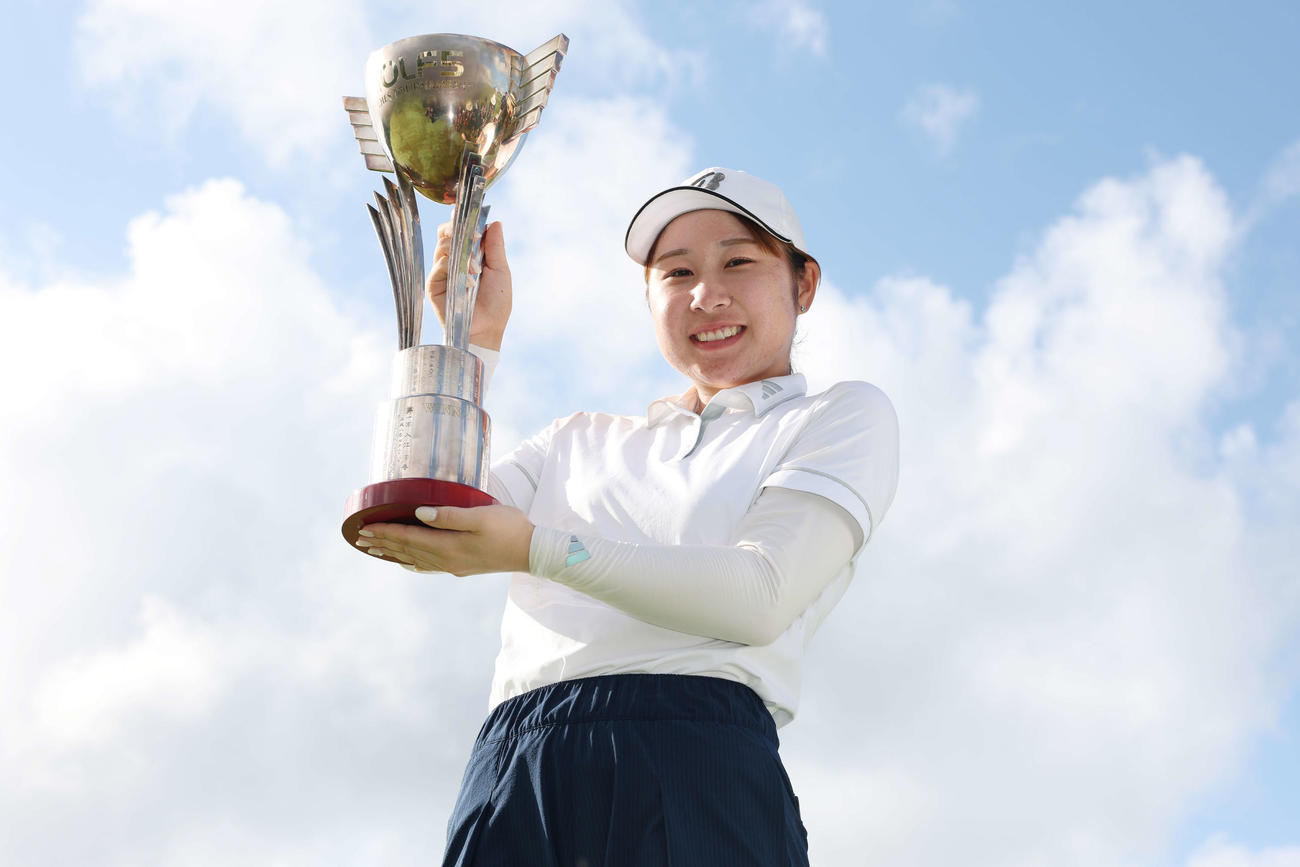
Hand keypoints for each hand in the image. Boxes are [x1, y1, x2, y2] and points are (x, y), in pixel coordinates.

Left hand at [357, 504, 532, 575]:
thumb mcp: (481, 516)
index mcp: (449, 546)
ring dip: (393, 553)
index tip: (364, 527)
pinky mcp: (462, 567)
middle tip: (360, 538)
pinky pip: (428, 566)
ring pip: (414, 559)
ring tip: (374, 549)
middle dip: (383, 543)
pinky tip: (407, 562)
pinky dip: (412, 562)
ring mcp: (454, 566)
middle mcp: (447, 559)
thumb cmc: (510, 528)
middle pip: (407, 551)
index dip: (386, 532)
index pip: (409, 538)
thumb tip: (419, 514)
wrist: (532, 552)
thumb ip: (450, 515)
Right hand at [427, 220, 511, 350]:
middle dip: (457, 229)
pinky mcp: (434, 285)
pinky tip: (466, 278)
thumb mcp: (500, 271)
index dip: (461, 220)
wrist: (487, 329)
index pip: (458, 231)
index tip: (469, 214)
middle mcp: (453, 261)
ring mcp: (442, 273)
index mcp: (469, 255)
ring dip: (460, 250)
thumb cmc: (497, 303)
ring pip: (441, 246)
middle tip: (472, 236)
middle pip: (445, 233)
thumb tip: (495, 223)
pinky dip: (453, 266)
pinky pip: (438, 266)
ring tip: (476, 267)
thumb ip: (495, 247)